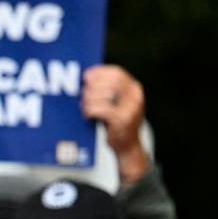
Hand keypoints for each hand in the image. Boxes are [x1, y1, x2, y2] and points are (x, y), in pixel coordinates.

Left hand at [81, 65, 146, 183]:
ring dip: (89, 99)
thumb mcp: (116, 103)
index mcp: (134, 89)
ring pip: (104, 95)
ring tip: (83, 106)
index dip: (99, 72)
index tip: (86, 76)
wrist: (127, 146)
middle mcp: (135, 96)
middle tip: (82, 93)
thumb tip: (86, 79)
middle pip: (110, 82)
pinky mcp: (123, 120)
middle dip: (93, 86)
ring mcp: (131, 108)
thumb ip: (107, 90)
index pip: (117, 73)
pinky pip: (102, 109)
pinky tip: (87, 115)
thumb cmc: (116, 122)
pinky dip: (91, 110)